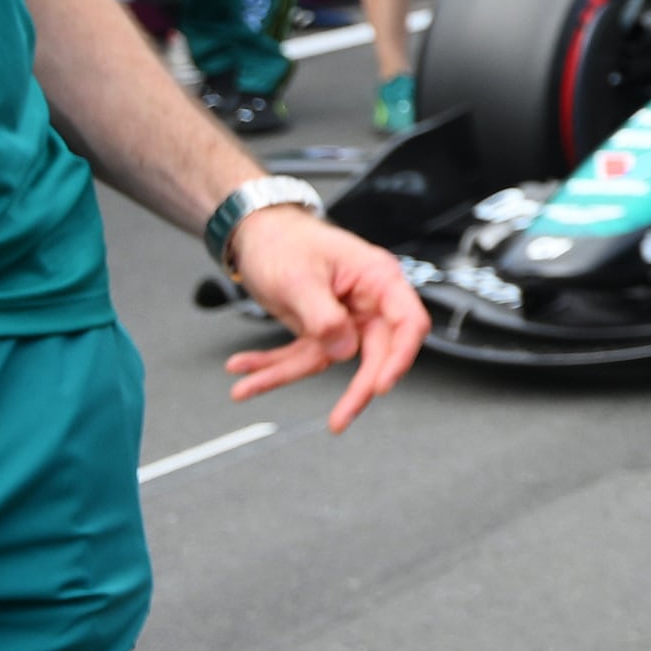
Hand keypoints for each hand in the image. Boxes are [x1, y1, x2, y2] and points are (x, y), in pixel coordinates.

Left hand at [223, 207, 427, 430]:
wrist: (254, 232)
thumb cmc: (284, 241)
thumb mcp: (299, 279)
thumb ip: (324, 318)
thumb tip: (344, 353)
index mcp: (376, 279)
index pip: (407, 323)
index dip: (400, 357)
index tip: (381, 385)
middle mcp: (365, 301)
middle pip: (374, 352)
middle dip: (354, 389)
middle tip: (340, 419)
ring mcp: (342, 317)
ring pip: (328, 360)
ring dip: (285, 375)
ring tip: (246, 387)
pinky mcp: (317, 328)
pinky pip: (300, 355)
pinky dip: (270, 365)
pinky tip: (243, 370)